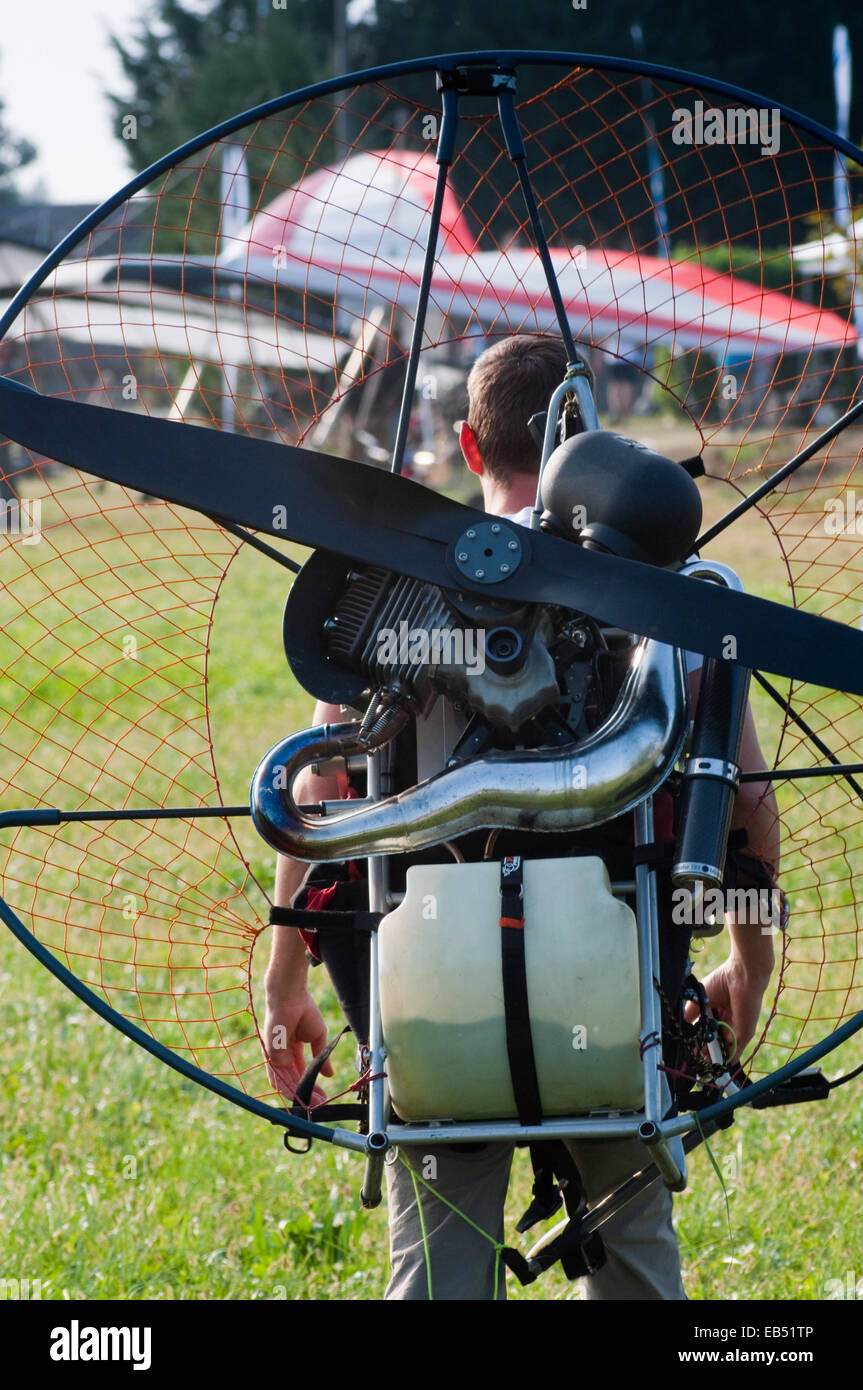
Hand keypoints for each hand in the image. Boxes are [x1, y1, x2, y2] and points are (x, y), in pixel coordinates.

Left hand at [262, 991, 333, 1106]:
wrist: (291, 996)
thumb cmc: (304, 1011)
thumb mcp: (317, 1038)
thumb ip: (321, 1057)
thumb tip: (330, 1074)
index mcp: (292, 1051)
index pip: (301, 1073)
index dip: (311, 1085)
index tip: (323, 1096)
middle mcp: (282, 1056)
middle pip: (294, 1080)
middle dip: (307, 1094)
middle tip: (319, 1104)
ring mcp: (276, 1056)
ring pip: (286, 1082)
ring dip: (299, 1095)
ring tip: (313, 1103)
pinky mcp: (271, 1055)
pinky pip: (278, 1076)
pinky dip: (288, 1088)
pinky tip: (300, 1096)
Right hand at [684, 956, 771, 1062]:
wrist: (742, 976)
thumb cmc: (723, 982)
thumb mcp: (702, 998)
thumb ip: (692, 1012)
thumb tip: (684, 1024)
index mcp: (718, 1013)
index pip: (708, 1032)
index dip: (699, 1042)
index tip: (690, 1050)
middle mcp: (727, 1023)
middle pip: (716, 1043)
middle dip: (706, 1053)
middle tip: (696, 1061)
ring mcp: (736, 1029)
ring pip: (724, 1049)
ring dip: (714, 1058)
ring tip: (703, 1065)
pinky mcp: (744, 1034)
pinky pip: (735, 1051)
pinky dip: (726, 1060)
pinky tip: (716, 1067)